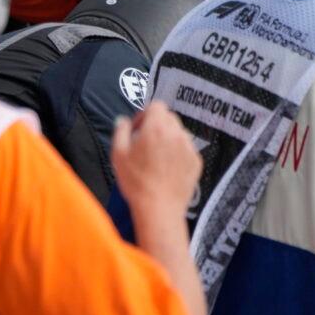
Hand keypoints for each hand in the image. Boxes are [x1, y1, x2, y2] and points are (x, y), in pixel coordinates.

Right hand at [111, 101, 200, 222]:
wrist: (159, 208)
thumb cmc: (136, 182)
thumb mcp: (118, 154)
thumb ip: (120, 130)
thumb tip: (122, 120)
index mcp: (156, 128)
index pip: (156, 105)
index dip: (145, 114)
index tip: (138, 128)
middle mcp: (176, 133)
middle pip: (169, 117)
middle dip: (157, 124)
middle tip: (145, 142)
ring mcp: (189, 148)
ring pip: (179, 132)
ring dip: (168, 138)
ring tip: (157, 157)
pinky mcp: (196, 162)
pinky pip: (186, 148)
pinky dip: (177, 152)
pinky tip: (167, 168)